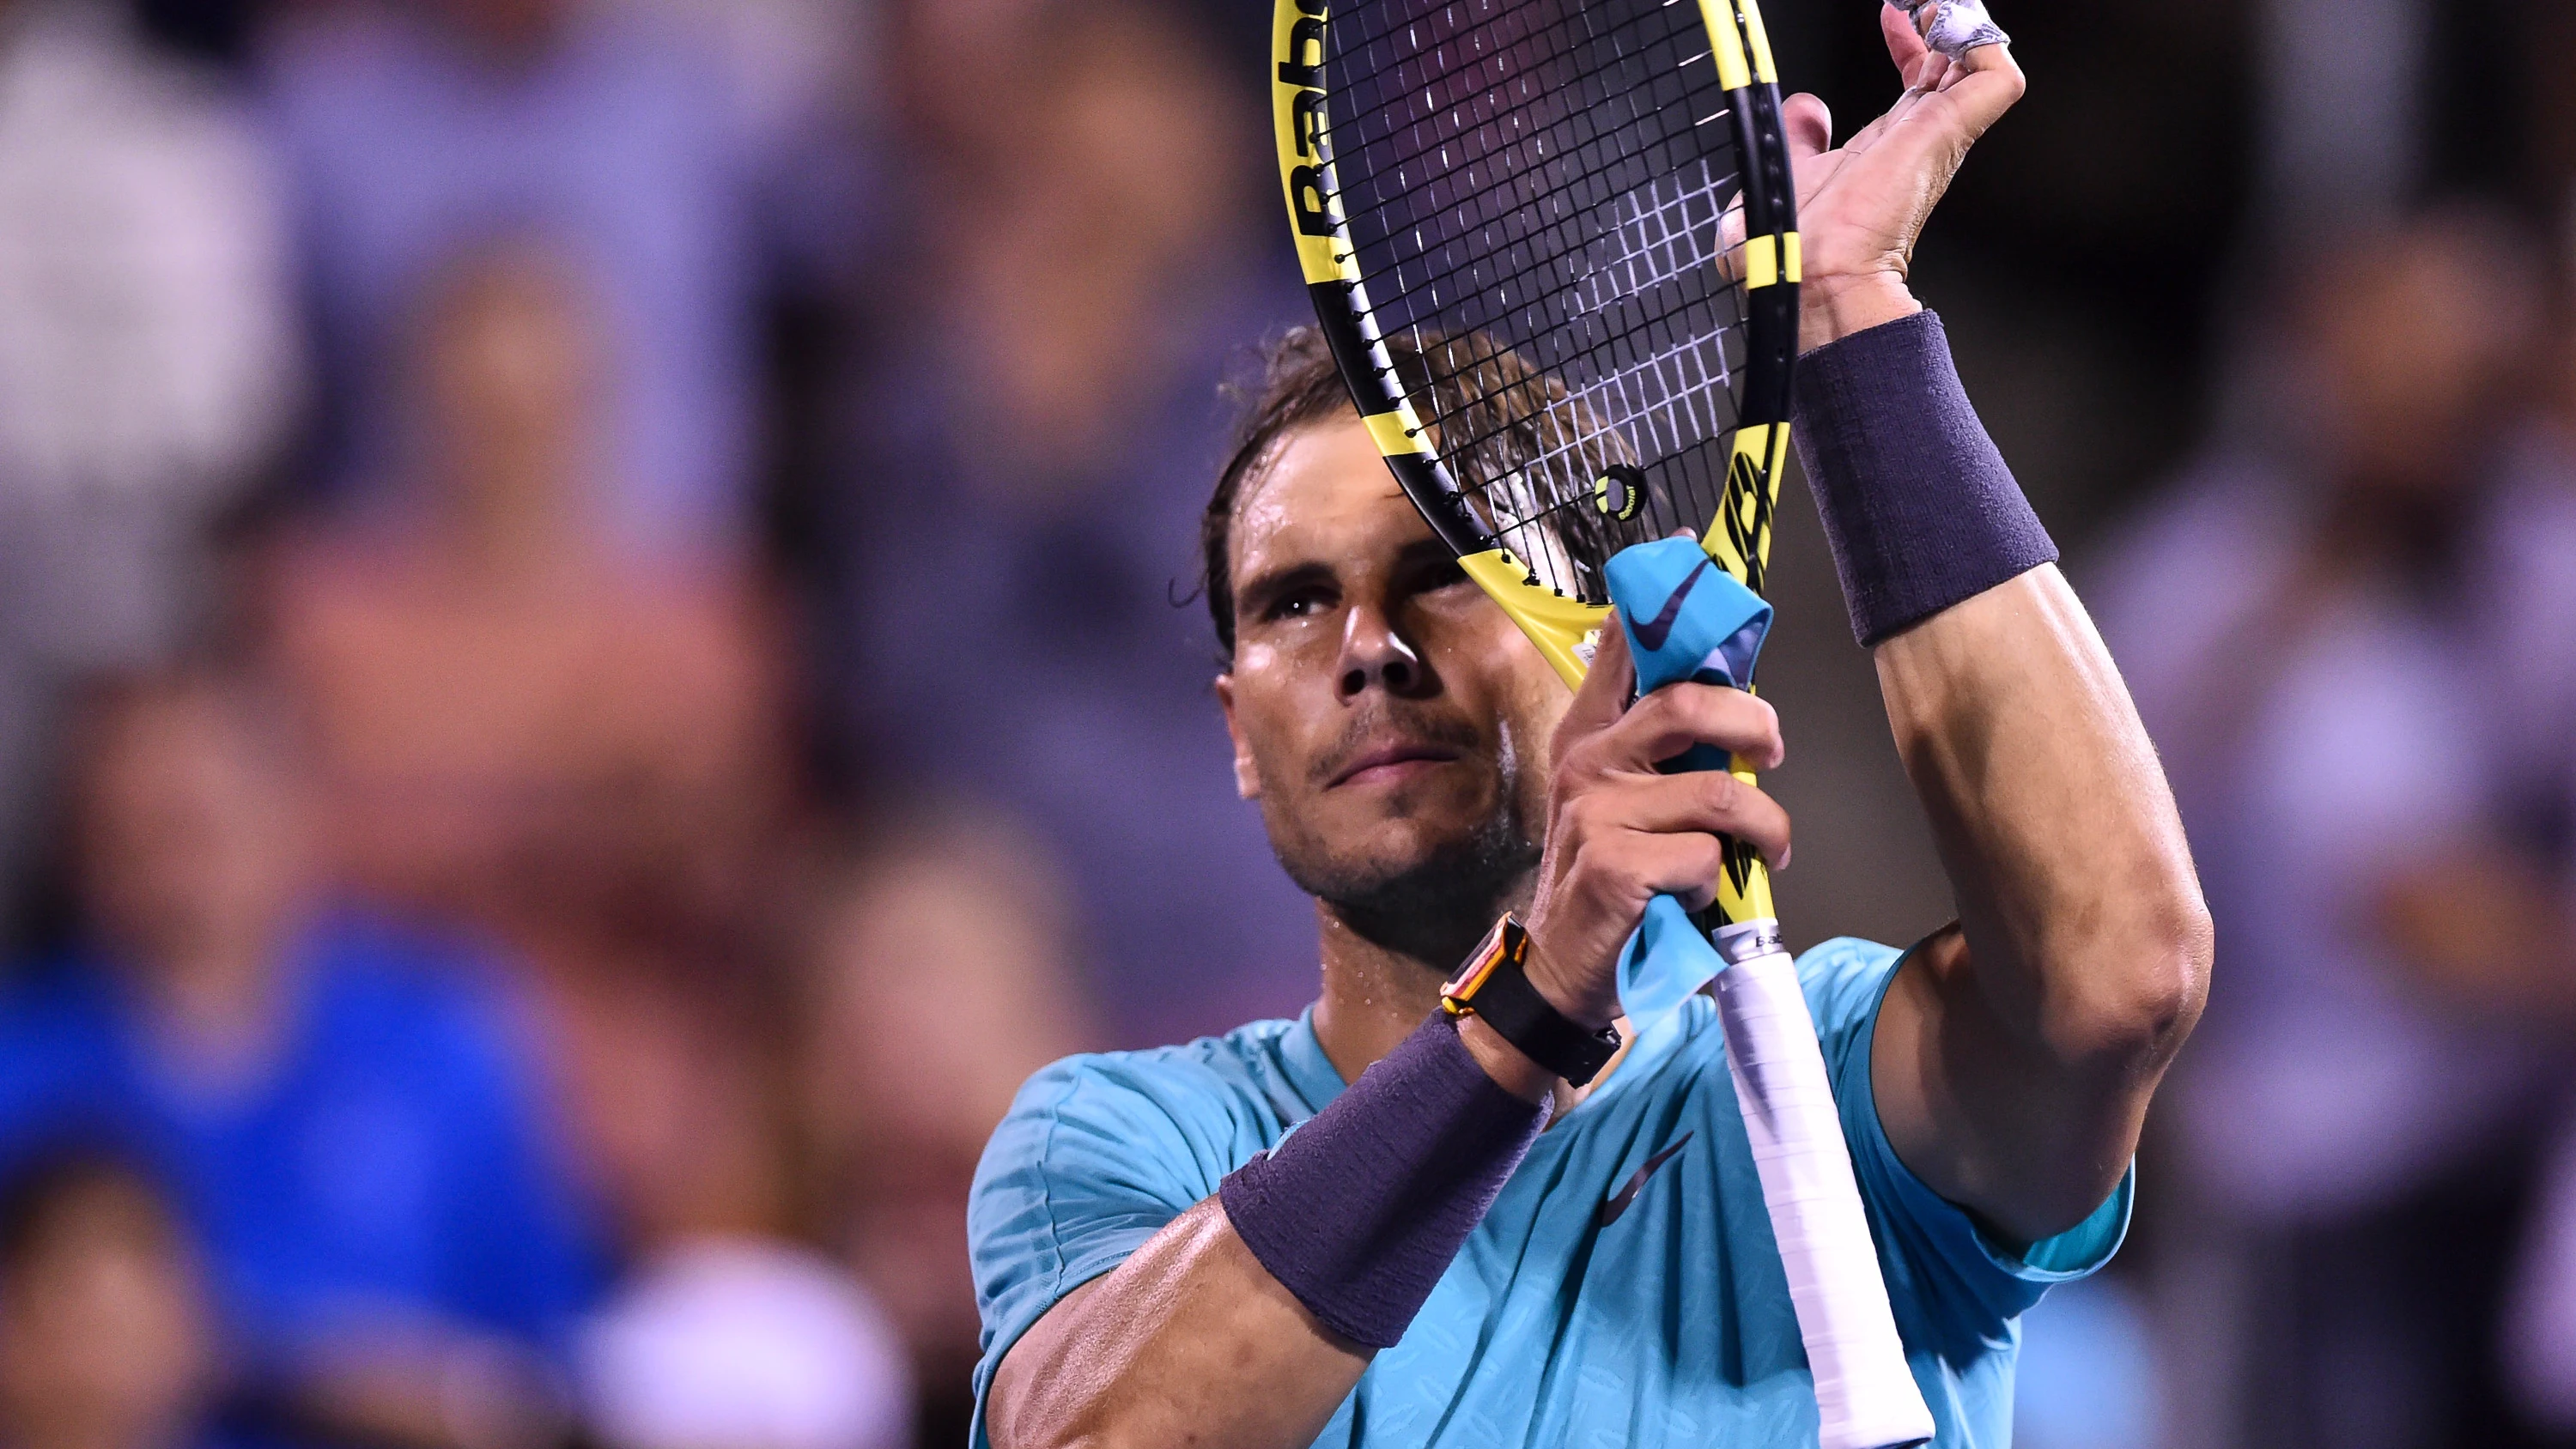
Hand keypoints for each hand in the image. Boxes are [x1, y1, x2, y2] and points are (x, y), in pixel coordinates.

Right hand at [1518, 621, 1791, 1030]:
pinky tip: (1698, 897)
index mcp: (1587, 736)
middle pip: (1686, 705)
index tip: (1689, 549)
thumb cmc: (1605, 880)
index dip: (1659, 601)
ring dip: (1764, 826)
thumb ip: (1657, 752)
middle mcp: (1587, 764)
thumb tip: (1733, 708)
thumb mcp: (1615, 801)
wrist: (1560, 968)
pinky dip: (1719, 881)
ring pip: (1718, 793)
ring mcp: (1598, 814)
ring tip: (1769, 849)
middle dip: (1752, 722)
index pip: (1619, 649)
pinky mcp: (1617, 868)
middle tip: (1774, 752)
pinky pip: (1705, 856)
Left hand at [1780, 3, 2025, 351]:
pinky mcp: (1949, 135)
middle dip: (1939, 20)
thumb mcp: (1786, 172)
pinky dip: (1982, 40)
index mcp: (1881, 150)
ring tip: (1932, 1)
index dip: (1905, 42)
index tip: (1890, 13)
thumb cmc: (1791, 249)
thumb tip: (1810, 108)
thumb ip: (1800, 139)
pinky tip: (1946, 19)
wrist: (1810, 277)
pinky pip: (1995, 76)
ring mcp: (1937, 136)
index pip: (1913, 84)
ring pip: (1981, 62)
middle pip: (1950, 65)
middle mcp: (1915, 140)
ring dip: (1962, 21)